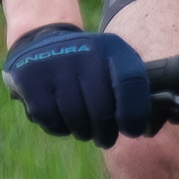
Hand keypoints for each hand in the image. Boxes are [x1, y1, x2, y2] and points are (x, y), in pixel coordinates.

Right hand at [2, 25, 152, 144]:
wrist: (41, 40)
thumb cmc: (86, 64)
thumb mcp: (112, 63)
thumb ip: (131, 90)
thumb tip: (148, 128)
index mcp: (112, 48)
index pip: (131, 83)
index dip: (134, 113)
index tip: (132, 131)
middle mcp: (84, 51)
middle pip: (102, 111)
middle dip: (105, 133)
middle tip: (104, 138)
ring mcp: (55, 64)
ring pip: (76, 120)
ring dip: (81, 131)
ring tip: (82, 125)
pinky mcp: (30, 78)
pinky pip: (51, 120)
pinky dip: (58, 127)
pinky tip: (61, 117)